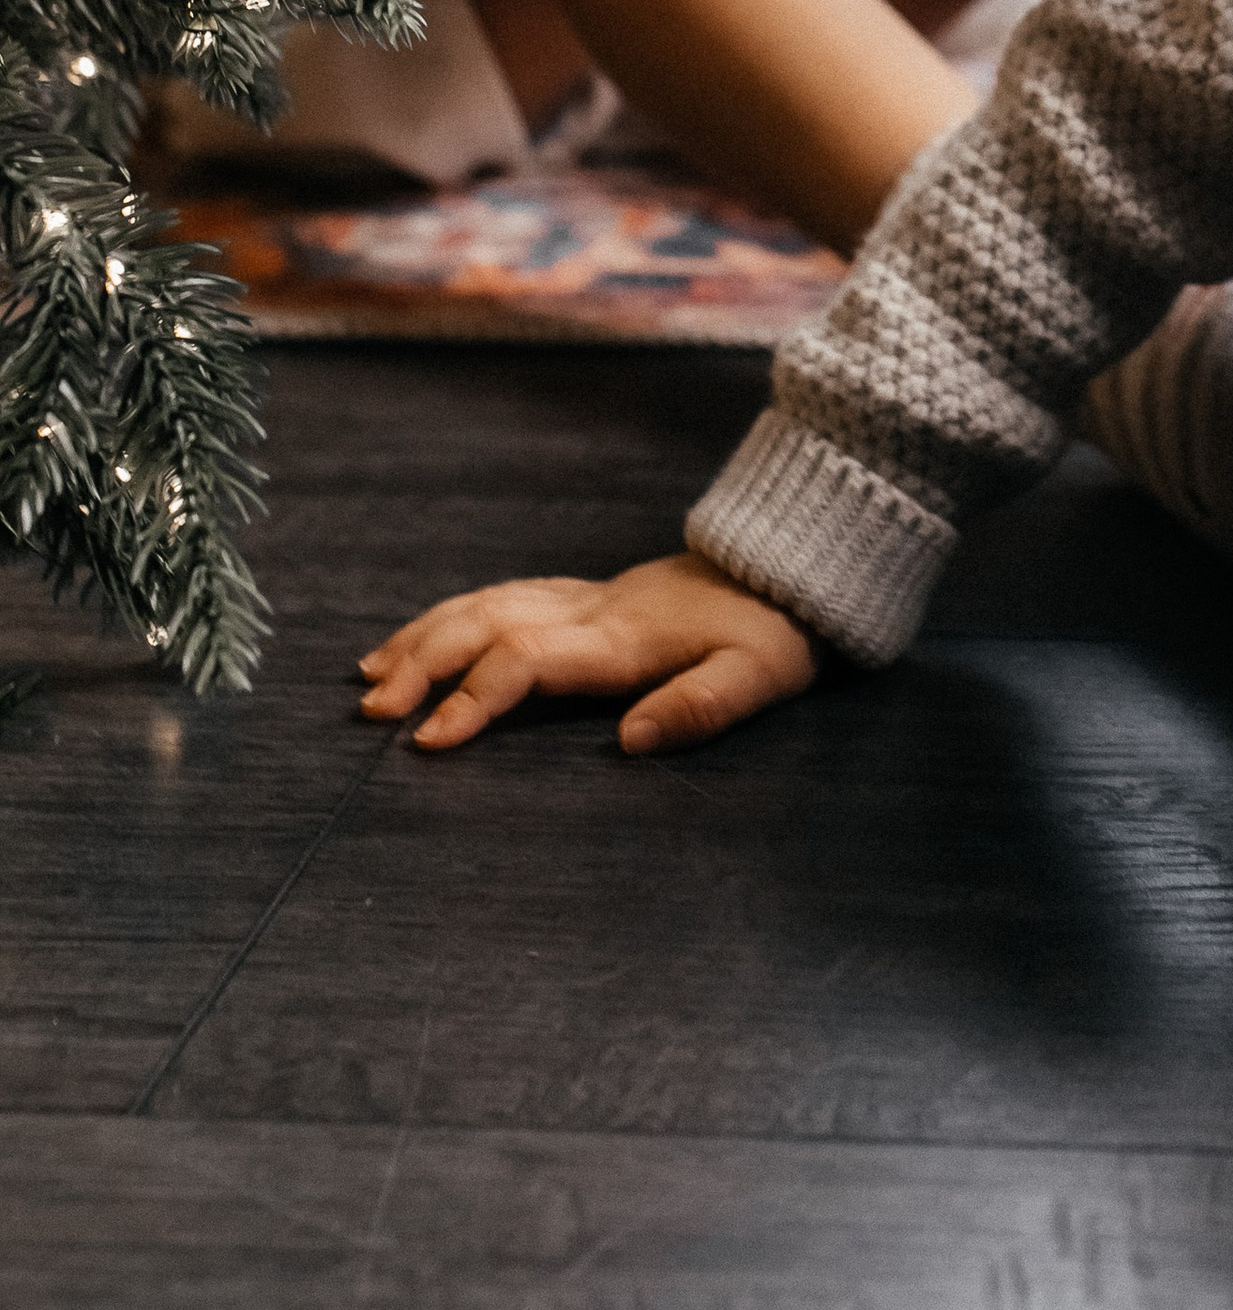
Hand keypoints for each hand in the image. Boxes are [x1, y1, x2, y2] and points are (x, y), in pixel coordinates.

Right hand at [356, 549, 816, 755]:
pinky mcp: (581, 595)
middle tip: (370, 713)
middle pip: (486, 624)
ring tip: (369, 678)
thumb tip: (630, 740)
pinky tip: (419, 639)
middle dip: (423, 664)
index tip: (428, 740)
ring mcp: (581, 597)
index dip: (475, 696)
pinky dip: (448, 617)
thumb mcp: (760, 676)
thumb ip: (701, 707)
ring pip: (483, 604)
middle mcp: (588, 611)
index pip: (527, 659)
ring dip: (423, 638)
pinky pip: (499, 596)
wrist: (786, 568)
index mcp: (621, 640)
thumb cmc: (773, 632)